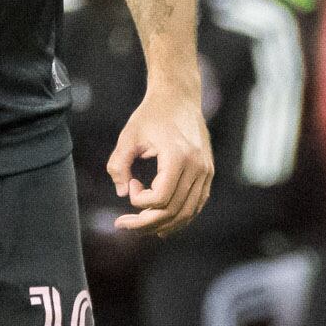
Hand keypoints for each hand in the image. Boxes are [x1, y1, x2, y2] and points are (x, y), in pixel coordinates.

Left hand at [107, 77, 212, 234]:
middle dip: (145, 223)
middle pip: (173, 210)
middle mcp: (197, 167)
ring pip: (187, 212)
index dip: (138, 200)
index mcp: (178, 157)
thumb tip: (121, 193)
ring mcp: (206, 171)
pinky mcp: (208, 173)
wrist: (179, 97)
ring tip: (139, 228)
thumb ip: (118, 165)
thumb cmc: (152, 115)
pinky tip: (162, 225)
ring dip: (162, 225)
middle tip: (123, 224)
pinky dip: (179, 217)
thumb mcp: (128, 136)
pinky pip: (196, 204)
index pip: (160, 198)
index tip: (130, 182)